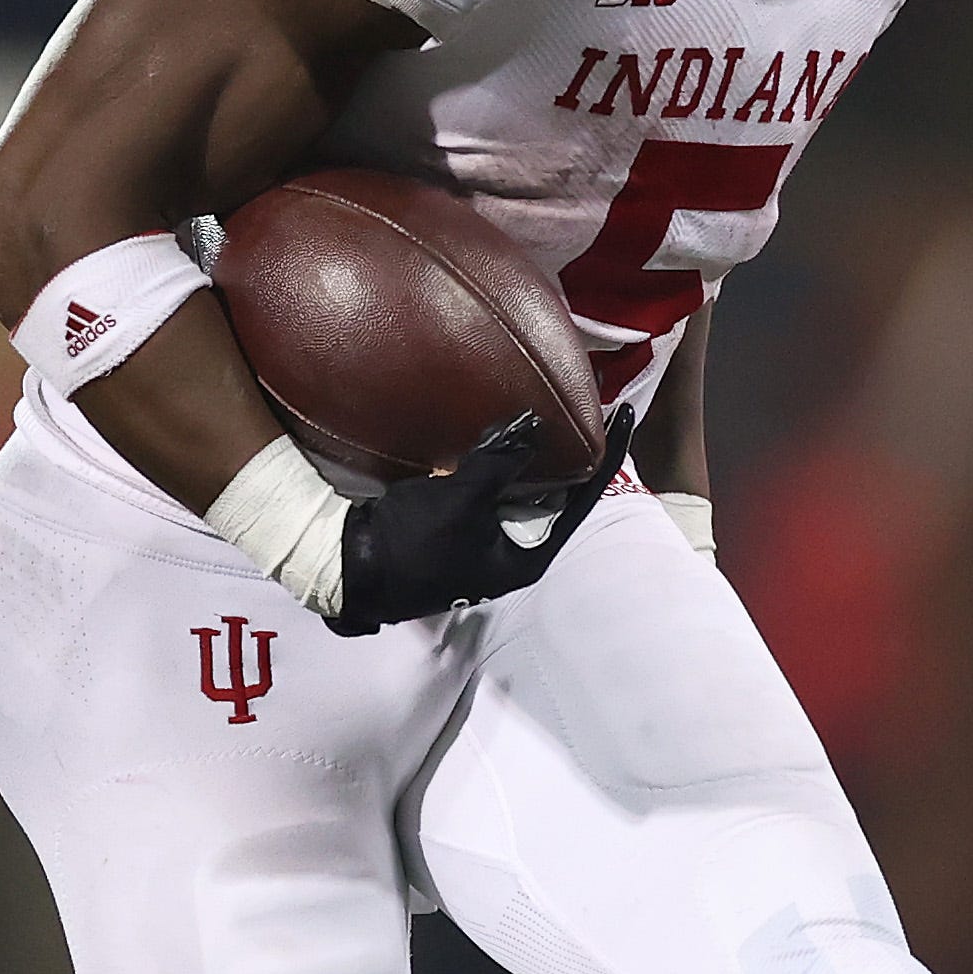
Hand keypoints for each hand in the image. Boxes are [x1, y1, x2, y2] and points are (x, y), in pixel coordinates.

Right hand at [330, 412, 630, 636]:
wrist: (349, 567)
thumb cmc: (413, 543)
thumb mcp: (461, 499)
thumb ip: (500, 463)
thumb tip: (535, 428)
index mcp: (526, 560)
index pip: (580, 502)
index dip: (604, 457)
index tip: (623, 415)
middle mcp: (511, 556)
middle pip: (554, 497)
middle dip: (567, 455)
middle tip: (586, 407)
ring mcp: (484, 545)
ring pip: (522, 494)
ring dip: (531, 459)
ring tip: (549, 414)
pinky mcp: (458, 531)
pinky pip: (493, 493)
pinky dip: (500, 466)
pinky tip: (499, 437)